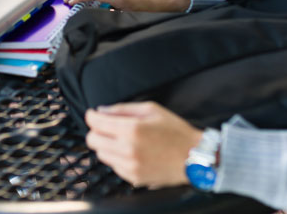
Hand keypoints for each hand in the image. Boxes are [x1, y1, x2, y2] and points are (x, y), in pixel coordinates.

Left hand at [85, 102, 202, 187]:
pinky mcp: (133, 178)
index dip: (92, 116)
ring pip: (101, 154)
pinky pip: (113, 166)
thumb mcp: (151, 110)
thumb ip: (123, 109)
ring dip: (106, 145)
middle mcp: (127, 150)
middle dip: (96, 130)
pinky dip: (117, 158)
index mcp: (131, 129)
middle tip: (107, 126)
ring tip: (122, 139)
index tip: (94, 114)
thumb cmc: (175, 131)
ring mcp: (129, 166)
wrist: (194, 157)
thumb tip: (102, 111)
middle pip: (92, 140)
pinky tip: (131, 152)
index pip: (95, 123)